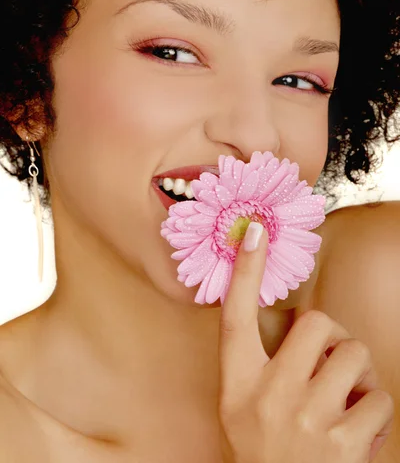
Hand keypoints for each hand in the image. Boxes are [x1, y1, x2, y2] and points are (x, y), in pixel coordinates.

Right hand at [218, 222, 393, 462]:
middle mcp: (270, 397)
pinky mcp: (346, 447)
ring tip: (346, 399)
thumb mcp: (240, 405)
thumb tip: (299, 321)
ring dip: (359, 375)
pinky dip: (376, 412)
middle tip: (329, 362)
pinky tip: (357, 432)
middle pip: (317, 325)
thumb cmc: (260, 449)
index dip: (246, 272)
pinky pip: (381, 400)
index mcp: (239, 384)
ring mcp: (308, 422)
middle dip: (333, 338)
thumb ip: (258, 363)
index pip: (236, 317)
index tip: (257, 231)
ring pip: (356, 356)